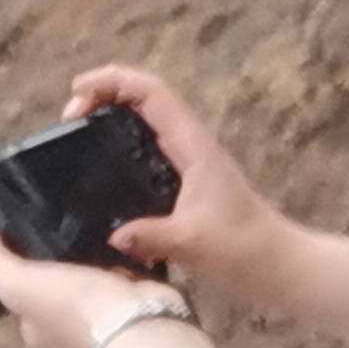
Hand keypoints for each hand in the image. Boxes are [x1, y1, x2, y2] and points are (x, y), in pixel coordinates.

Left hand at [0, 212, 195, 347]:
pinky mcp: (130, 296)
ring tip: (80, 213)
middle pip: (53, 284)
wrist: (135, 320)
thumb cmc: (71, 306)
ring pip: (86, 274)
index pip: (18, 292)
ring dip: (85, 252)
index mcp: (36, 328)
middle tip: (54, 216)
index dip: (15, 265)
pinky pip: (116, 266)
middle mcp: (66, 326)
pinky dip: (114, 249)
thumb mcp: (19, 283)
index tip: (19, 228)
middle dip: (54, 258)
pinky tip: (111, 224)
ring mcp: (102, 312)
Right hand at [62, 64, 348, 347]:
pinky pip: (149, 145)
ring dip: (113, 111)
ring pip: (147, 117)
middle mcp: (192, 144)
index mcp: (194, 146)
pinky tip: (103, 165)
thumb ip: (151, 237)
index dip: (112, 81)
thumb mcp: (193, 243)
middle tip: (69, 114)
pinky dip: (122, 139)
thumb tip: (112, 236)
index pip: (151, 92)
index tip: (77, 94)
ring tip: (78, 127)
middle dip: (105, 91)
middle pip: (145, 95)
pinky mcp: (188, 180)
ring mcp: (191, 160)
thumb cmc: (244, 249)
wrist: (279, 266)